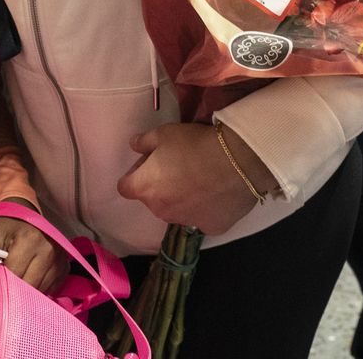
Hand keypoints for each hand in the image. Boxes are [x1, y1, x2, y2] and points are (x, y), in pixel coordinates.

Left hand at [0, 210, 65, 293]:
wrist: (24, 215)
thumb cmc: (4, 226)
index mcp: (29, 240)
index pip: (14, 275)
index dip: (0, 282)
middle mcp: (49, 250)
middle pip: (29, 286)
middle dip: (14, 288)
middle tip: (5, 278)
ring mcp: (60, 259)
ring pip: (40, 291)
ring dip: (27, 289)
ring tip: (18, 272)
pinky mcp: (65, 266)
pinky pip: (51, 289)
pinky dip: (39, 287)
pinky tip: (30, 274)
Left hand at [115, 122, 273, 234]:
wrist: (237, 162)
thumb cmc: (194, 145)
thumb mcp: (164, 133)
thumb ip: (143, 141)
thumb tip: (133, 145)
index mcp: (145, 188)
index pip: (125, 187)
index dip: (135, 175)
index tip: (150, 164)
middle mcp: (160, 211)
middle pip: (152, 199)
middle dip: (160, 186)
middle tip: (179, 167)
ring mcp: (186, 222)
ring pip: (176, 211)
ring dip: (181, 199)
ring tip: (201, 180)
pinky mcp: (211, 228)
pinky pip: (202, 218)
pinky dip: (205, 209)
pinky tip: (217, 194)